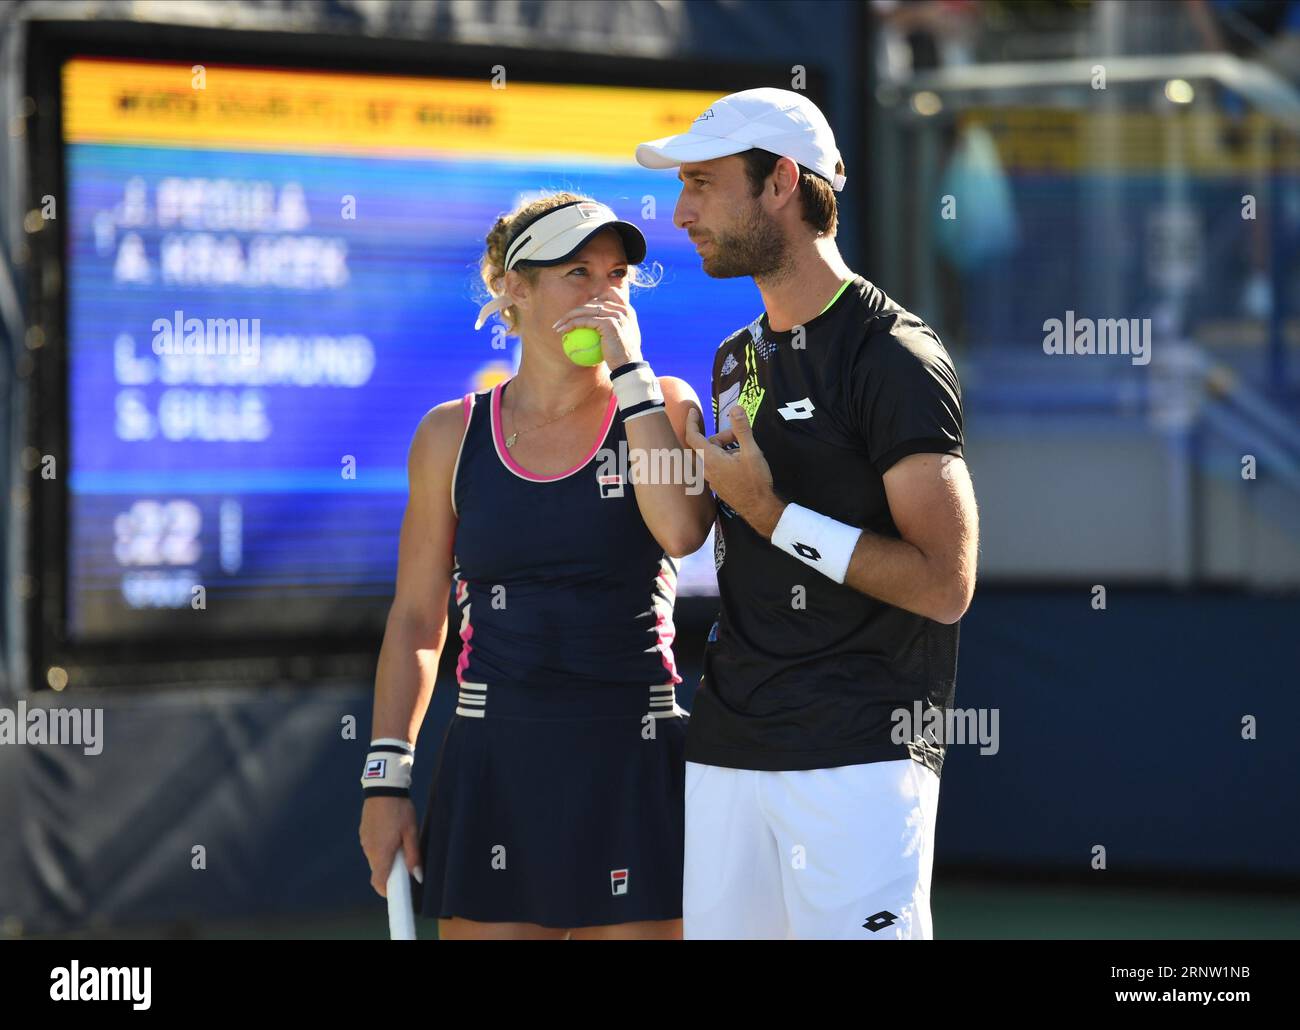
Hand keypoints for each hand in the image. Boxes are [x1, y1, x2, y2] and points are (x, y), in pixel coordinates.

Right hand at [359, 795, 421, 897]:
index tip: (398, 892)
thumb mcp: (411, 832)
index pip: (378, 882)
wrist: (383, 788)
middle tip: (406, 862)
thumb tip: (417, 877)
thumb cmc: (400, 810)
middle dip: (391, 871)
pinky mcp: (363, 833)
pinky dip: (381, 848)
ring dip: (386, 858)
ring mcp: (364, 841)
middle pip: (378, 871)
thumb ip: (413, 856)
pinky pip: (372, 847)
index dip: (387, 891)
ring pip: (375, 859)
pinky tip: (392, 834)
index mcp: (381, 853)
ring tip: (400, 843)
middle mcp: (369, 850)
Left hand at [552, 288, 641, 367]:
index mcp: (627, 310)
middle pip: (593, 301)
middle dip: (576, 309)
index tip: (582, 312)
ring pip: (586, 309)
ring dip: (569, 316)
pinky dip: (572, 324)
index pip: (609, 294)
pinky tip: (563, 331)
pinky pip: (585, 321)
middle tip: (563, 320)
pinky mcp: (609, 323)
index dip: (594, 300)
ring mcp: (617, 315)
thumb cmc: (621, 358)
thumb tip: (594, 327)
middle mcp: (623, 309)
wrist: (628, 367)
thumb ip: (613, 328)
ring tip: (558, 326)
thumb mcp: (620, 340)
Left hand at [684, 405, 785, 537]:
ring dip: (724, 448)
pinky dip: (724, 459)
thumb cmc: (755, 480)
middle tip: (739, 435)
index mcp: (711, 459)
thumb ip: (742, 429)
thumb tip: (735, 408)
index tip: (693, 410)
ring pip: (712, 456)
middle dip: (721, 436)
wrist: (759, 508)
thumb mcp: (751, 452)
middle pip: (706, 445)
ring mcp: (711, 479)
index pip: (692, 436)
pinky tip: (741, 463)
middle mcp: (707, 469)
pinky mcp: (718, 486)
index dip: (691, 421)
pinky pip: (716, 466)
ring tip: (744, 450)